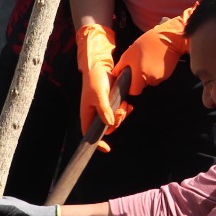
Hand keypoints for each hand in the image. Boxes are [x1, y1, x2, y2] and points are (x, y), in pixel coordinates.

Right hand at [76, 24, 126, 147]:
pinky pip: (120, 113)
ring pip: (115, 121)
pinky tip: (128, 103)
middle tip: (121, 111)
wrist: (100, 67)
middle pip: (107, 129)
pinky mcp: (112, 104)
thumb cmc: (94, 80)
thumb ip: (104, 109)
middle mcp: (95, 114)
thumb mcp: (99, 94)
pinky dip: (126, 110)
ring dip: (122, 115)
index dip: (96, 143)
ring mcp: (104, 110)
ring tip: (125, 104)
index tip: (107, 148)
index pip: (89, 135)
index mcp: (87, 115)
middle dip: (117, 123)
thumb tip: (110, 123)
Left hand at [114, 7, 193, 95]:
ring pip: (150, 80)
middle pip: (142, 85)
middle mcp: (151, 81)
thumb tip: (115, 74)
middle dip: (139, 77)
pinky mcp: (167, 74)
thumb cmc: (148, 44)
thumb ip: (121, 66)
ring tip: (147, 59)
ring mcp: (160, 78)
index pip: (134, 91)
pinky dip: (155, 70)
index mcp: (140, 77)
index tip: (129, 79)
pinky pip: (157, 75)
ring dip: (147, 72)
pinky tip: (155, 59)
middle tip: (138, 63)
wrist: (169, 39)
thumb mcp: (129, 53)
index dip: (130, 87)